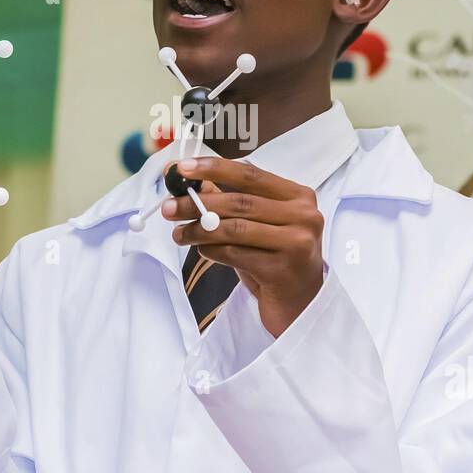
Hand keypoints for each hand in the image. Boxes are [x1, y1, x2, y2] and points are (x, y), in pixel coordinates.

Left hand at [163, 157, 324, 337]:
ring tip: (179, 233)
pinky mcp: (282, 270)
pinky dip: (212, 250)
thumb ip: (230, 200)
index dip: (215, 169)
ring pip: (235, 228)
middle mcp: (303, 216)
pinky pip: (235, 254)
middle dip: (198, 204)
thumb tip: (189, 180)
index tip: (183, 168)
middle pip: (240, 202)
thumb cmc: (276, 258)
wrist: (301, 304)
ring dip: (199, 230)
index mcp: (299, 196)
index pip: (251, 175)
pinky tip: (202, 250)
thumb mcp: (259, 224)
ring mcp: (296, 243)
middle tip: (169, 207)